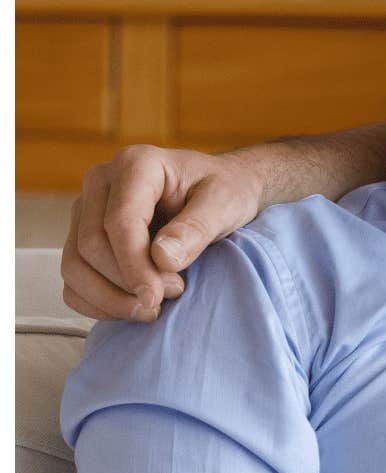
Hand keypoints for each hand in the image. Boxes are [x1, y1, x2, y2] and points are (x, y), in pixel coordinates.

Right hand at [61, 144, 265, 321]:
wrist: (220, 190)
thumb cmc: (225, 191)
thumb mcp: (225, 203)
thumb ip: (197, 228)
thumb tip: (162, 258)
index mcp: (136, 164)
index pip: (119, 222)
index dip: (134, 265)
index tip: (156, 297)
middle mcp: (101, 182)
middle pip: (91, 246)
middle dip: (127, 283)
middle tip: (173, 293)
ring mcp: (87, 209)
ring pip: (74, 265)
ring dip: (109, 298)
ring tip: (154, 306)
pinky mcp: (82, 235)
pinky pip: (72, 279)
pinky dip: (96, 302)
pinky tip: (131, 308)